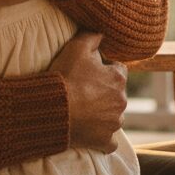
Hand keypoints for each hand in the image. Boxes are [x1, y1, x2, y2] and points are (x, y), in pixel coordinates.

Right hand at [49, 32, 126, 152]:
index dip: (105, 69)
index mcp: (118, 79)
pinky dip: (103, 138)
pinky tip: (92, 133)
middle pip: (117, 94)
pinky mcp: (105, 141)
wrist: (53, 108)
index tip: (90, 71)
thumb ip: (92, 36)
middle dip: (105, 92)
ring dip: (104, 113)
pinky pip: (109, 142)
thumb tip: (102, 32)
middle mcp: (121, 101)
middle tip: (84, 90)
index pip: (119, 70)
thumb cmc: (66, 77)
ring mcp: (114, 123)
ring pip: (114, 116)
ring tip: (84, 110)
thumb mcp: (77, 47)